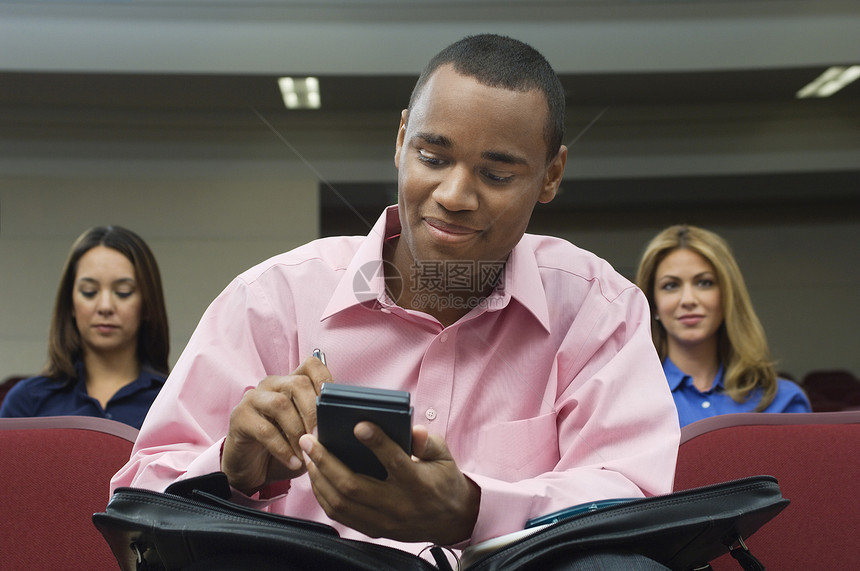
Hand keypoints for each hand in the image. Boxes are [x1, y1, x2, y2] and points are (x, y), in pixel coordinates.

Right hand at [222, 355, 331, 495]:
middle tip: (321, 437)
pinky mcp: (239, 417)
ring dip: (297, 431)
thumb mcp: (309, 433)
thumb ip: (323, 422)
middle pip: (298, 384)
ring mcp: (253, 398)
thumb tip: (345, 423)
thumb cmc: (286, 447)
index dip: (326, 379)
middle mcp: (272, 384)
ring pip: (280, 404)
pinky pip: (264, 430)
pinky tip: (294, 462)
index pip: (312, 365)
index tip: (334, 405)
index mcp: (291, 382)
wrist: (252, 469)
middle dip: (314, 412)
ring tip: (307, 451)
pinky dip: (283, 448)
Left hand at [299, 423, 479, 544]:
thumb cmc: (444, 480)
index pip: (395, 461)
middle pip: (354, 486)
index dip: (377, 442)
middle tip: (309, 439)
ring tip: (308, 455)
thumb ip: (427, 442)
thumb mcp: (444, 456)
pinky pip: (341, 515)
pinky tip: (316, 476)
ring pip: (341, 503)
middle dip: (326, 460)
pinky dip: (323, 495)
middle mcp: (398, 505)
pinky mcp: (374, 530)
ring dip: (319, 477)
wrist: (451, 520)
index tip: (358, 424)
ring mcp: (384, 521)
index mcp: (419, 483)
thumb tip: (413, 429)